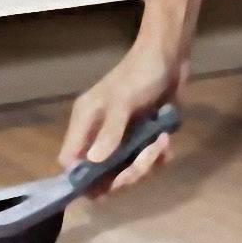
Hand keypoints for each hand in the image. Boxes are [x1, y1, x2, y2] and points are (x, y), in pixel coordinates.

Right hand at [59, 38, 188, 196]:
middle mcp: (100, 134)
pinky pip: (147, 162)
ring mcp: (123, 138)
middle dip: (124, 175)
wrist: (170, 56)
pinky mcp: (144, 139)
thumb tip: (93, 162)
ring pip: (127, 170)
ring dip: (145, 164)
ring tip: (160, 143)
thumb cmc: (140, 74)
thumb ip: (110, 132)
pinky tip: (166, 140)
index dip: (81, 178)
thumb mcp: (123, 101)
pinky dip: (158, 157)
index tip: (103, 186)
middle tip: (143, 163)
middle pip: (101, 174)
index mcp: (85, 122)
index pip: (70, 160)